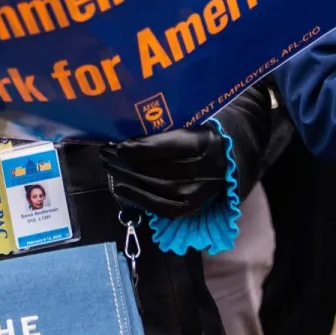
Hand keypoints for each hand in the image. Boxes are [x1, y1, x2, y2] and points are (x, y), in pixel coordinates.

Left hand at [100, 124, 233, 217]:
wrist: (227, 158)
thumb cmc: (199, 136)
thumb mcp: (189, 125)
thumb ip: (166, 130)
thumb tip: (129, 136)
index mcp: (205, 142)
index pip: (171, 147)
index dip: (143, 147)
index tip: (120, 145)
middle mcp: (207, 169)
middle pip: (163, 169)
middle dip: (132, 163)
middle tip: (108, 156)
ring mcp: (201, 192)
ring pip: (161, 188)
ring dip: (131, 179)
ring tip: (111, 169)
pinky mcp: (194, 207)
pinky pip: (165, 208)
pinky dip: (140, 199)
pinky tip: (122, 189)